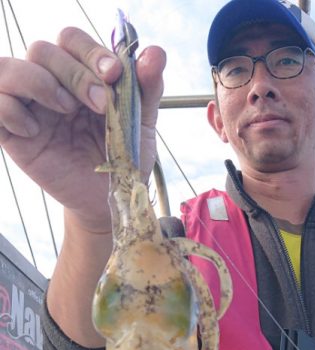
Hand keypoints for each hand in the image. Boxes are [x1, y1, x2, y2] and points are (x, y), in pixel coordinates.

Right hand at [0, 29, 165, 232]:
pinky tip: (35, 131)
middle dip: (74, 73)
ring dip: (37, 81)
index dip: (90, 51)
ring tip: (66, 110)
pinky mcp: (12, 133)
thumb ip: (147, 87)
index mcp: (80, 74)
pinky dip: (9, 109)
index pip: (72, 40)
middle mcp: (50, 84)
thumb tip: (156, 53)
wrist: (110, 200)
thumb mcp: (141, 124)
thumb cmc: (123, 159)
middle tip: (101, 105)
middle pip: (42, 50)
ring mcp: (29, 107)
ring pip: (8, 67)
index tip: (113, 75)